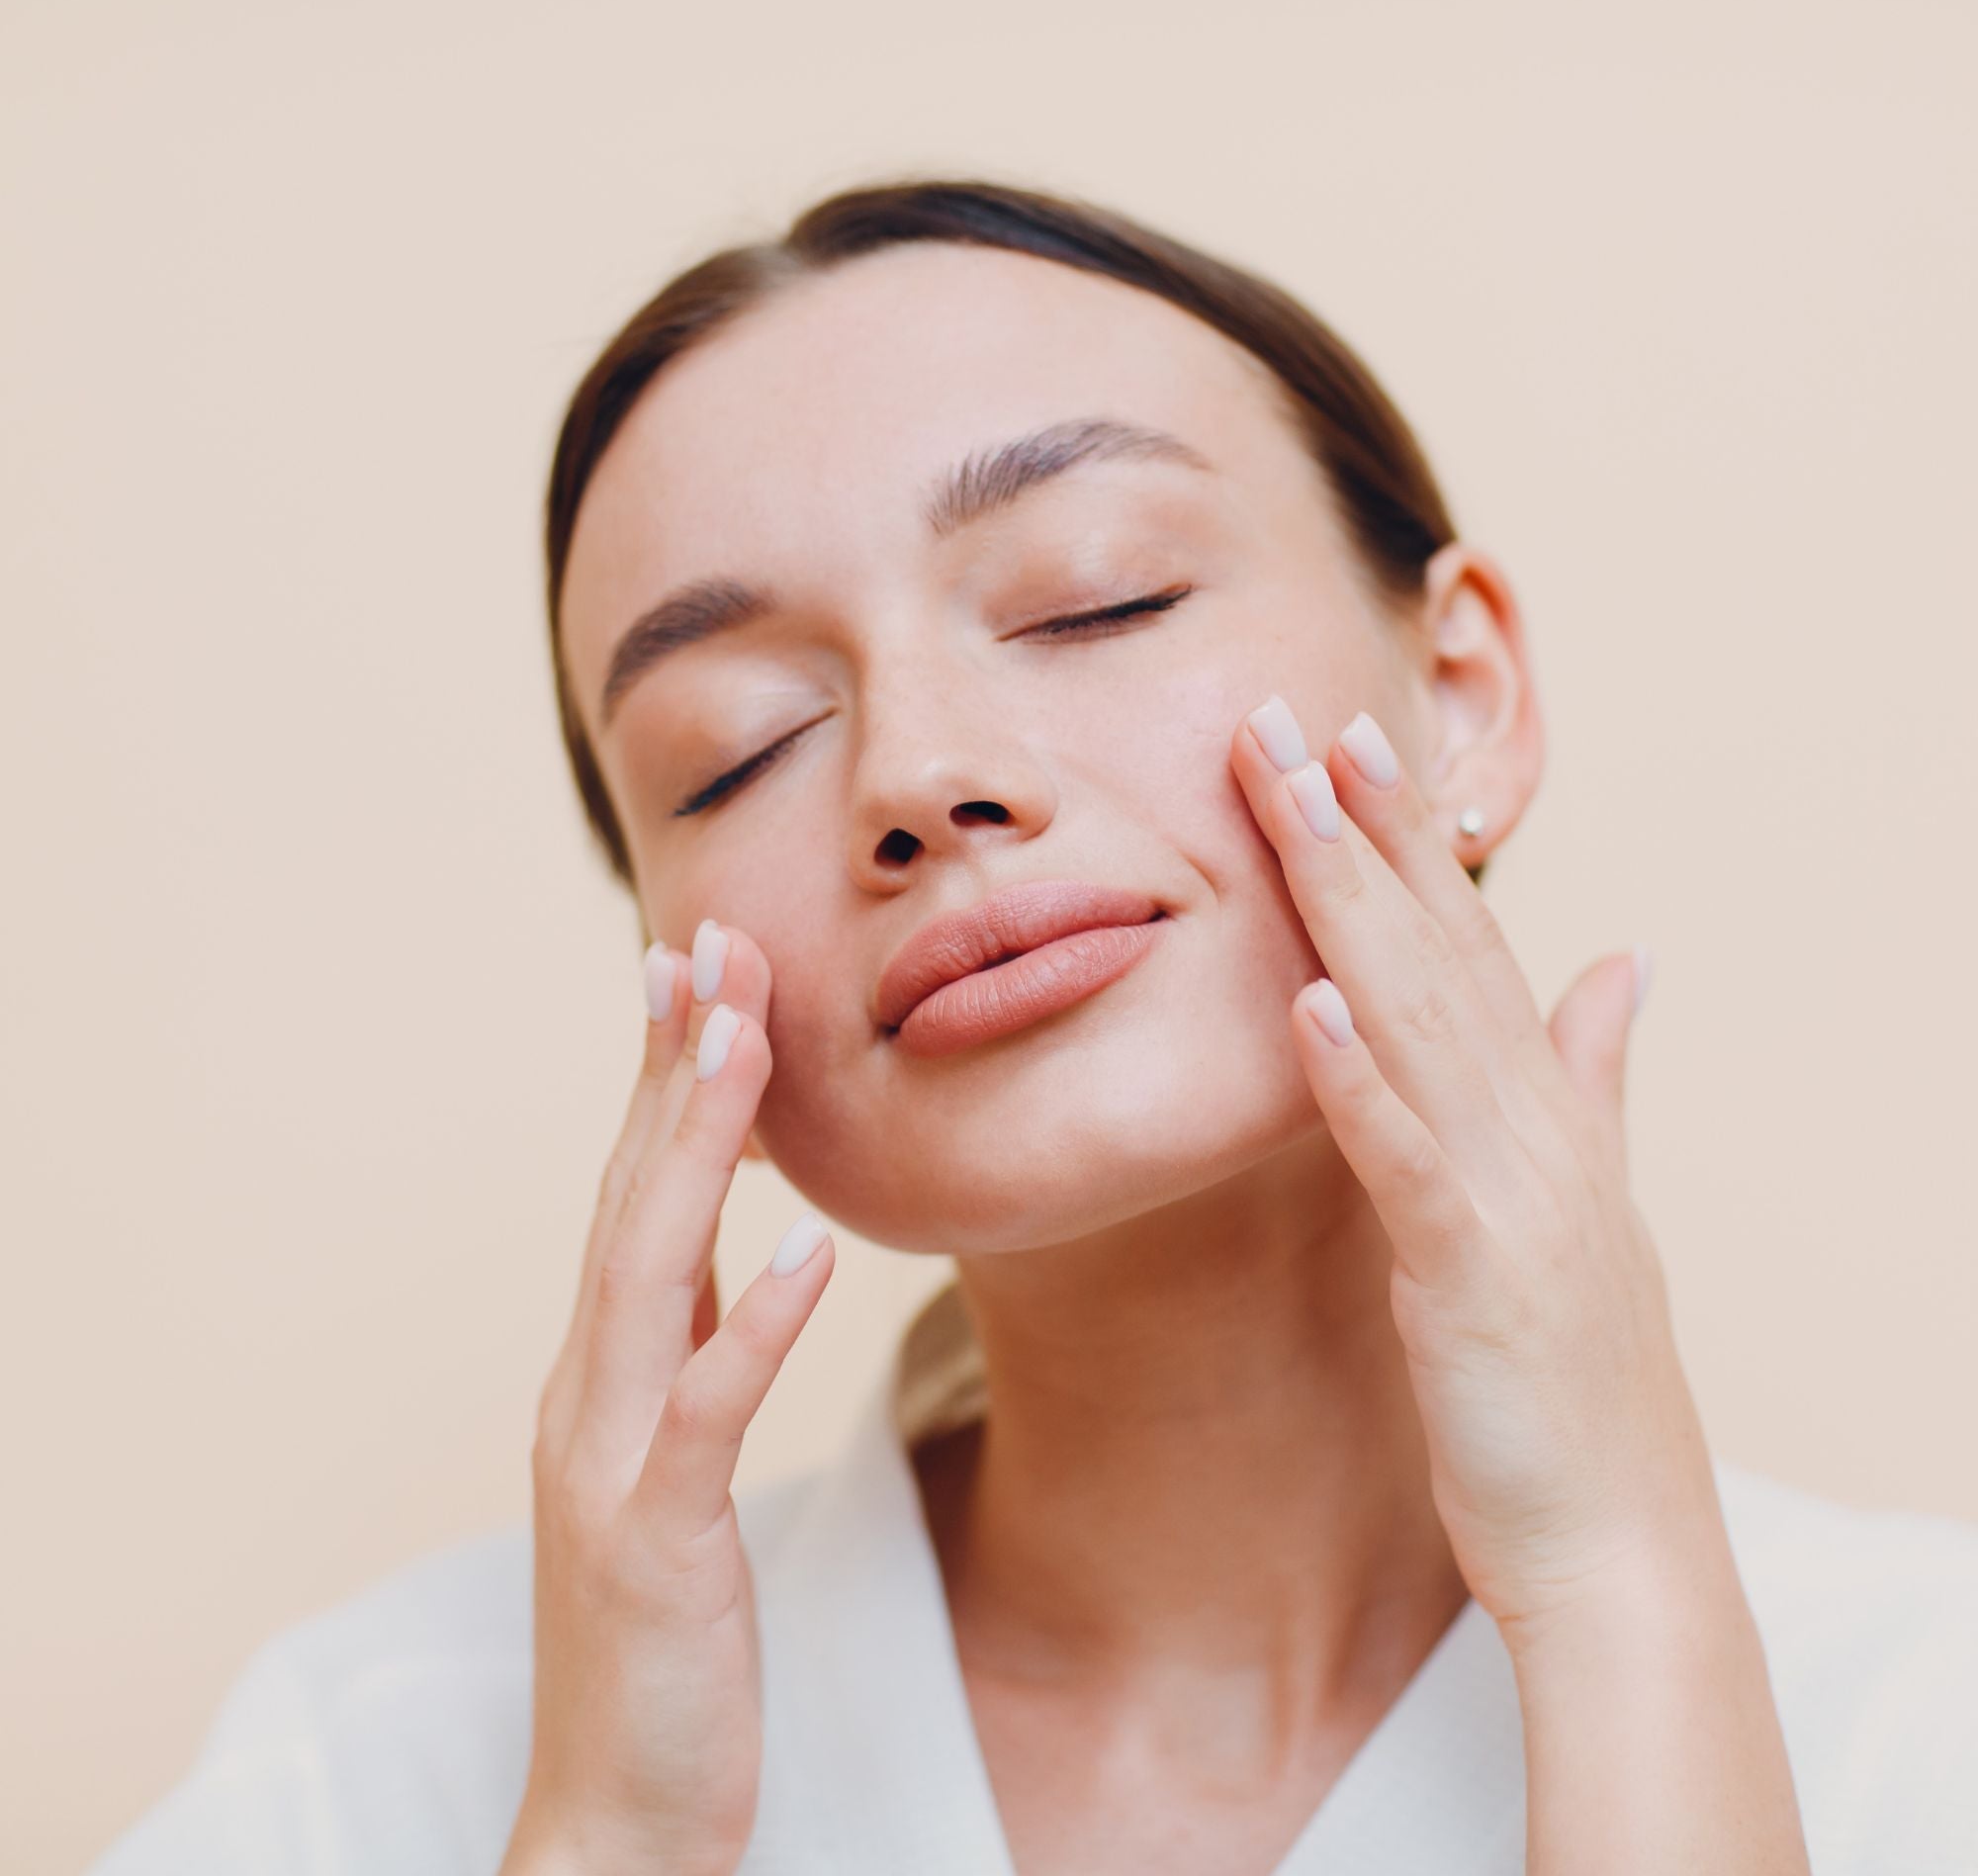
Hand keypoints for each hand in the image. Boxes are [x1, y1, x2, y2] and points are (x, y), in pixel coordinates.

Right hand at [503, 922, 835, 1875]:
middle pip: (631, 1198)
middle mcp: (587, 1395)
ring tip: (743, 1037)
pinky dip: (756, 1322)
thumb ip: (689, 1351)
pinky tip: (814, 1248)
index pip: (632, 1194)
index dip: (661, 1078)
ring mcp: (608, 1463)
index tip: (692, 967)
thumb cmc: (656, 1637)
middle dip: (673, 1067)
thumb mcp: (670, 1466)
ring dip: (696, 1148)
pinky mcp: (655, 1540)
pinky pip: (708, 1412)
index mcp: (601, 1374)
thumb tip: (739, 1249)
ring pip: (649, 1272)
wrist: (614, 1818)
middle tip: (708, 940)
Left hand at [1230, 696, 1722, 1645]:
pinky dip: (1357, 1078)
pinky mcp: (1470, 1271)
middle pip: (1434, 947)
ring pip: (1417, 1017)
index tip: (1354, 736)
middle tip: (1294, 714)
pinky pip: (1403, 1160)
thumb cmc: (1580, 1376)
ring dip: (1353, 904)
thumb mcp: (1591, 1202)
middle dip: (1363, 826)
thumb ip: (1596, 1073)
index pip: (1467, 939)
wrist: (1622, 1543)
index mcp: (1544, 1105)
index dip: (1411, 834)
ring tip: (1299, 799)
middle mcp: (1532, 1124)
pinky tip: (1305, 1001)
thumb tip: (1622, 960)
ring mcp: (1509, 1192)